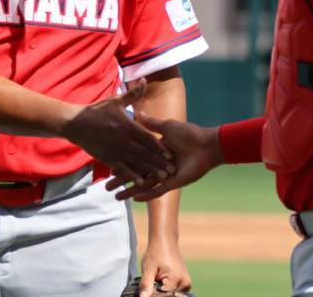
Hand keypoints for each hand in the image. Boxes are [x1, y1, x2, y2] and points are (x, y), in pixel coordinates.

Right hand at [62, 79, 175, 187]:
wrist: (75, 123)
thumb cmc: (96, 111)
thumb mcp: (115, 100)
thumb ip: (133, 94)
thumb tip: (144, 79)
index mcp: (127, 125)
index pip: (147, 138)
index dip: (160, 147)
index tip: (171, 154)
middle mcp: (123, 139)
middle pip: (145, 153)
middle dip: (159, 162)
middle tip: (172, 170)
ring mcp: (115, 150)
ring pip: (136, 162)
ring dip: (150, 171)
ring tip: (163, 178)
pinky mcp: (107, 158)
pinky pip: (122, 169)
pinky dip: (132, 176)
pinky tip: (141, 183)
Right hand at [108, 113, 223, 200]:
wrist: (206, 145)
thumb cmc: (189, 134)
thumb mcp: (167, 126)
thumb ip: (151, 124)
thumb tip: (137, 113)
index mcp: (156, 152)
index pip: (134, 159)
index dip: (122, 163)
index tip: (107, 167)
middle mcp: (158, 165)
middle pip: (135, 174)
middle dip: (121, 180)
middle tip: (105, 187)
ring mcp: (165, 175)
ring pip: (143, 184)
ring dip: (130, 191)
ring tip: (115, 197)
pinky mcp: (172, 183)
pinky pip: (158, 191)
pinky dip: (147, 195)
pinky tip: (135, 199)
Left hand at [139, 240, 191, 296]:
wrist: (165, 242)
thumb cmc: (156, 253)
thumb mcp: (148, 268)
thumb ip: (146, 285)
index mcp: (176, 279)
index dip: (153, 293)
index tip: (149, 285)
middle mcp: (185, 283)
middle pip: (168, 296)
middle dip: (158, 292)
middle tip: (154, 279)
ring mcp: (187, 284)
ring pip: (171, 295)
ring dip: (163, 291)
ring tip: (158, 278)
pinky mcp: (186, 284)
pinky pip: (175, 292)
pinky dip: (167, 289)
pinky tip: (163, 281)